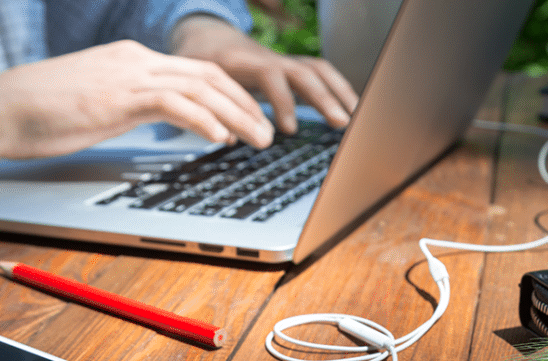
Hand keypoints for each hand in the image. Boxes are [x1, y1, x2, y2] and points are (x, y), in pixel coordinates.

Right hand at [0, 40, 274, 169]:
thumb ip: (126, 104)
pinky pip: (175, 104)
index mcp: (130, 59)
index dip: (227, 93)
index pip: (192, 70)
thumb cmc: (37, 113)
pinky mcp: (119, 96)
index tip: (247, 116)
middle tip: (267, 130)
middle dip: (243, 102)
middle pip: (207, 74)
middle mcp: (134, 59)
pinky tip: (221, 138)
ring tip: (257, 139)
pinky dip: (204, 120)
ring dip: (236, 115)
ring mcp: (127, 74)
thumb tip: (148, 119)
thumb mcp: (94, 103)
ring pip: (200, 87)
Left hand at [171, 15, 358, 134]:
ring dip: (338, 92)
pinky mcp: (289, 70)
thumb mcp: (193, 82)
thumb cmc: (196, 62)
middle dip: (324, 97)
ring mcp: (282, 63)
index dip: (283, 101)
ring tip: (354, 118)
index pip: (270, 75)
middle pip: (303, 71)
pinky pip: (319, 75)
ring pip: (316, 70)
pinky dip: (337, 89)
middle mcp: (268, 59)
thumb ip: (207, 108)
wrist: (206, 37)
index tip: (290, 129)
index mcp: (243, 61)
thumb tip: (227, 137)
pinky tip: (350, 109)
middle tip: (340, 123)